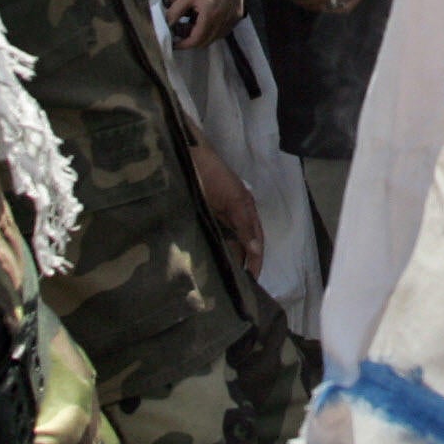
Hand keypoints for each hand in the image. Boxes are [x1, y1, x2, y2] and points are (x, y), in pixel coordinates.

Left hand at [167, 0, 243, 50]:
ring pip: (216, 37)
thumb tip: (167, 24)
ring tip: (193, 25)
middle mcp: (223, 22)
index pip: (196, 40)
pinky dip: (214, 29)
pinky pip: (224, 29)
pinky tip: (207, 20)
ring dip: (204, 35)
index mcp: (210, 17)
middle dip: (192, 40)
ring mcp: (232, 20)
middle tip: (182, 33)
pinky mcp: (238, 15)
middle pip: (206, 41)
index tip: (175, 44)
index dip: (184, 44)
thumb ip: (175, 12)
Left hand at [188, 144, 265, 275]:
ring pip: (223, 244)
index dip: (255, 261)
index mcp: (246, 212)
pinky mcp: (199, 218)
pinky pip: (208, 238)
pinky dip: (209, 250)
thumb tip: (255, 250)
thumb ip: (244, 224)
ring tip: (221, 279)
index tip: (252, 281)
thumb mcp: (234, 198)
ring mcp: (215, 218)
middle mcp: (233, 217)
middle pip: (240, 246)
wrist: (188, 157)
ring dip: (224, 259)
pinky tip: (206, 262)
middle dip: (239, 264)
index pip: (255, 243)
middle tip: (235, 287)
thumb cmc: (215, 174)